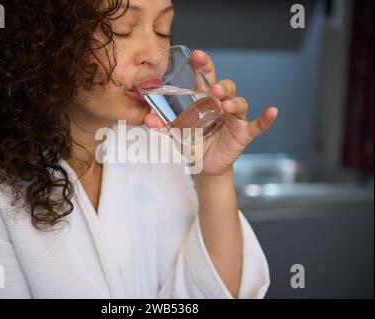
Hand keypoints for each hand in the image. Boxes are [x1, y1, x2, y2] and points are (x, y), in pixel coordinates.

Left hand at [144, 50, 277, 176]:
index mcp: (204, 100)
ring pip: (239, 103)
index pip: (206, 78)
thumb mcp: (176, 134)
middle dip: (220, 85)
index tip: (196, 55)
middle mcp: (221, 104)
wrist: (204, 165)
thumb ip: (163, 126)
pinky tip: (272, 112)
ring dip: (234, 102)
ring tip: (225, 107)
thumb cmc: (192, 143)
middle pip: (225, 87)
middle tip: (212, 89)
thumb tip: (147, 120)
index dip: (203, 65)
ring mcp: (234, 118)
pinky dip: (266, 119)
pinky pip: (258, 125)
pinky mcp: (243, 133)